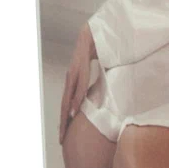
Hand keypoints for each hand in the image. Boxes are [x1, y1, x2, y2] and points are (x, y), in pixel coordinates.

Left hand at [59, 22, 96, 142]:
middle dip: (62, 122)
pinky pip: (78, 85)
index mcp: (76, 79)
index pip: (69, 102)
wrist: (98, 28)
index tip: (66, 133)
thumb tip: (106, 93)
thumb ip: (101, 81)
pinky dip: (75, 99)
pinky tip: (74, 110)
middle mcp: (71, 76)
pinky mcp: (80, 65)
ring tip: (65, 129)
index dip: (67, 118)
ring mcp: (74, 71)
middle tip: (62, 139)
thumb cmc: (102, 47)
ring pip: (68, 97)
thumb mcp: (102, 68)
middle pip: (64, 103)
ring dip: (66, 114)